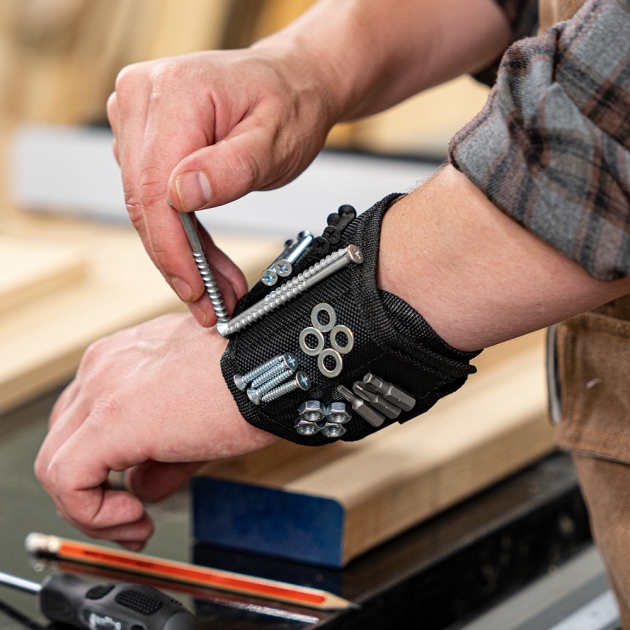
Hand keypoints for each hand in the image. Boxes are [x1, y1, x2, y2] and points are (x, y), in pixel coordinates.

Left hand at [34, 314, 277, 549]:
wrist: (278, 364)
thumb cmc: (253, 378)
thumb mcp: (198, 419)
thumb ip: (160, 457)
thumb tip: (141, 488)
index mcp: (124, 359)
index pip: (85, 423)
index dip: (102, 470)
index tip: (133, 500)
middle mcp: (104, 368)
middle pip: (64, 442)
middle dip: (92, 492)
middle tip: (130, 519)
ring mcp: (103, 389)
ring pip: (55, 463)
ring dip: (90, 508)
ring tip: (132, 523)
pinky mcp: (110, 420)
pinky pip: (66, 480)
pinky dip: (90, 512)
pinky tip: (131, 517)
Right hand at [107, 47, 337, 326]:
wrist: (291, 84)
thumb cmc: (288, 104)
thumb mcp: (274, 140)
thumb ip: (230, 167)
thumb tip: (181, 194)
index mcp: (175, 93)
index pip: (153, 187)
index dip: (172, 247)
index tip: (194, 288)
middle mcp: (143, 98)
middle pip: (143, 201)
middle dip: (178, 260)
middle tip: (210, 302)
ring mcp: (137, 115)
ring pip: (146, 205)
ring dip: (180, 252)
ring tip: (215, 288)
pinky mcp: (143, 134)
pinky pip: (152, 195)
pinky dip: (179, 232)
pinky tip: (203, 259)